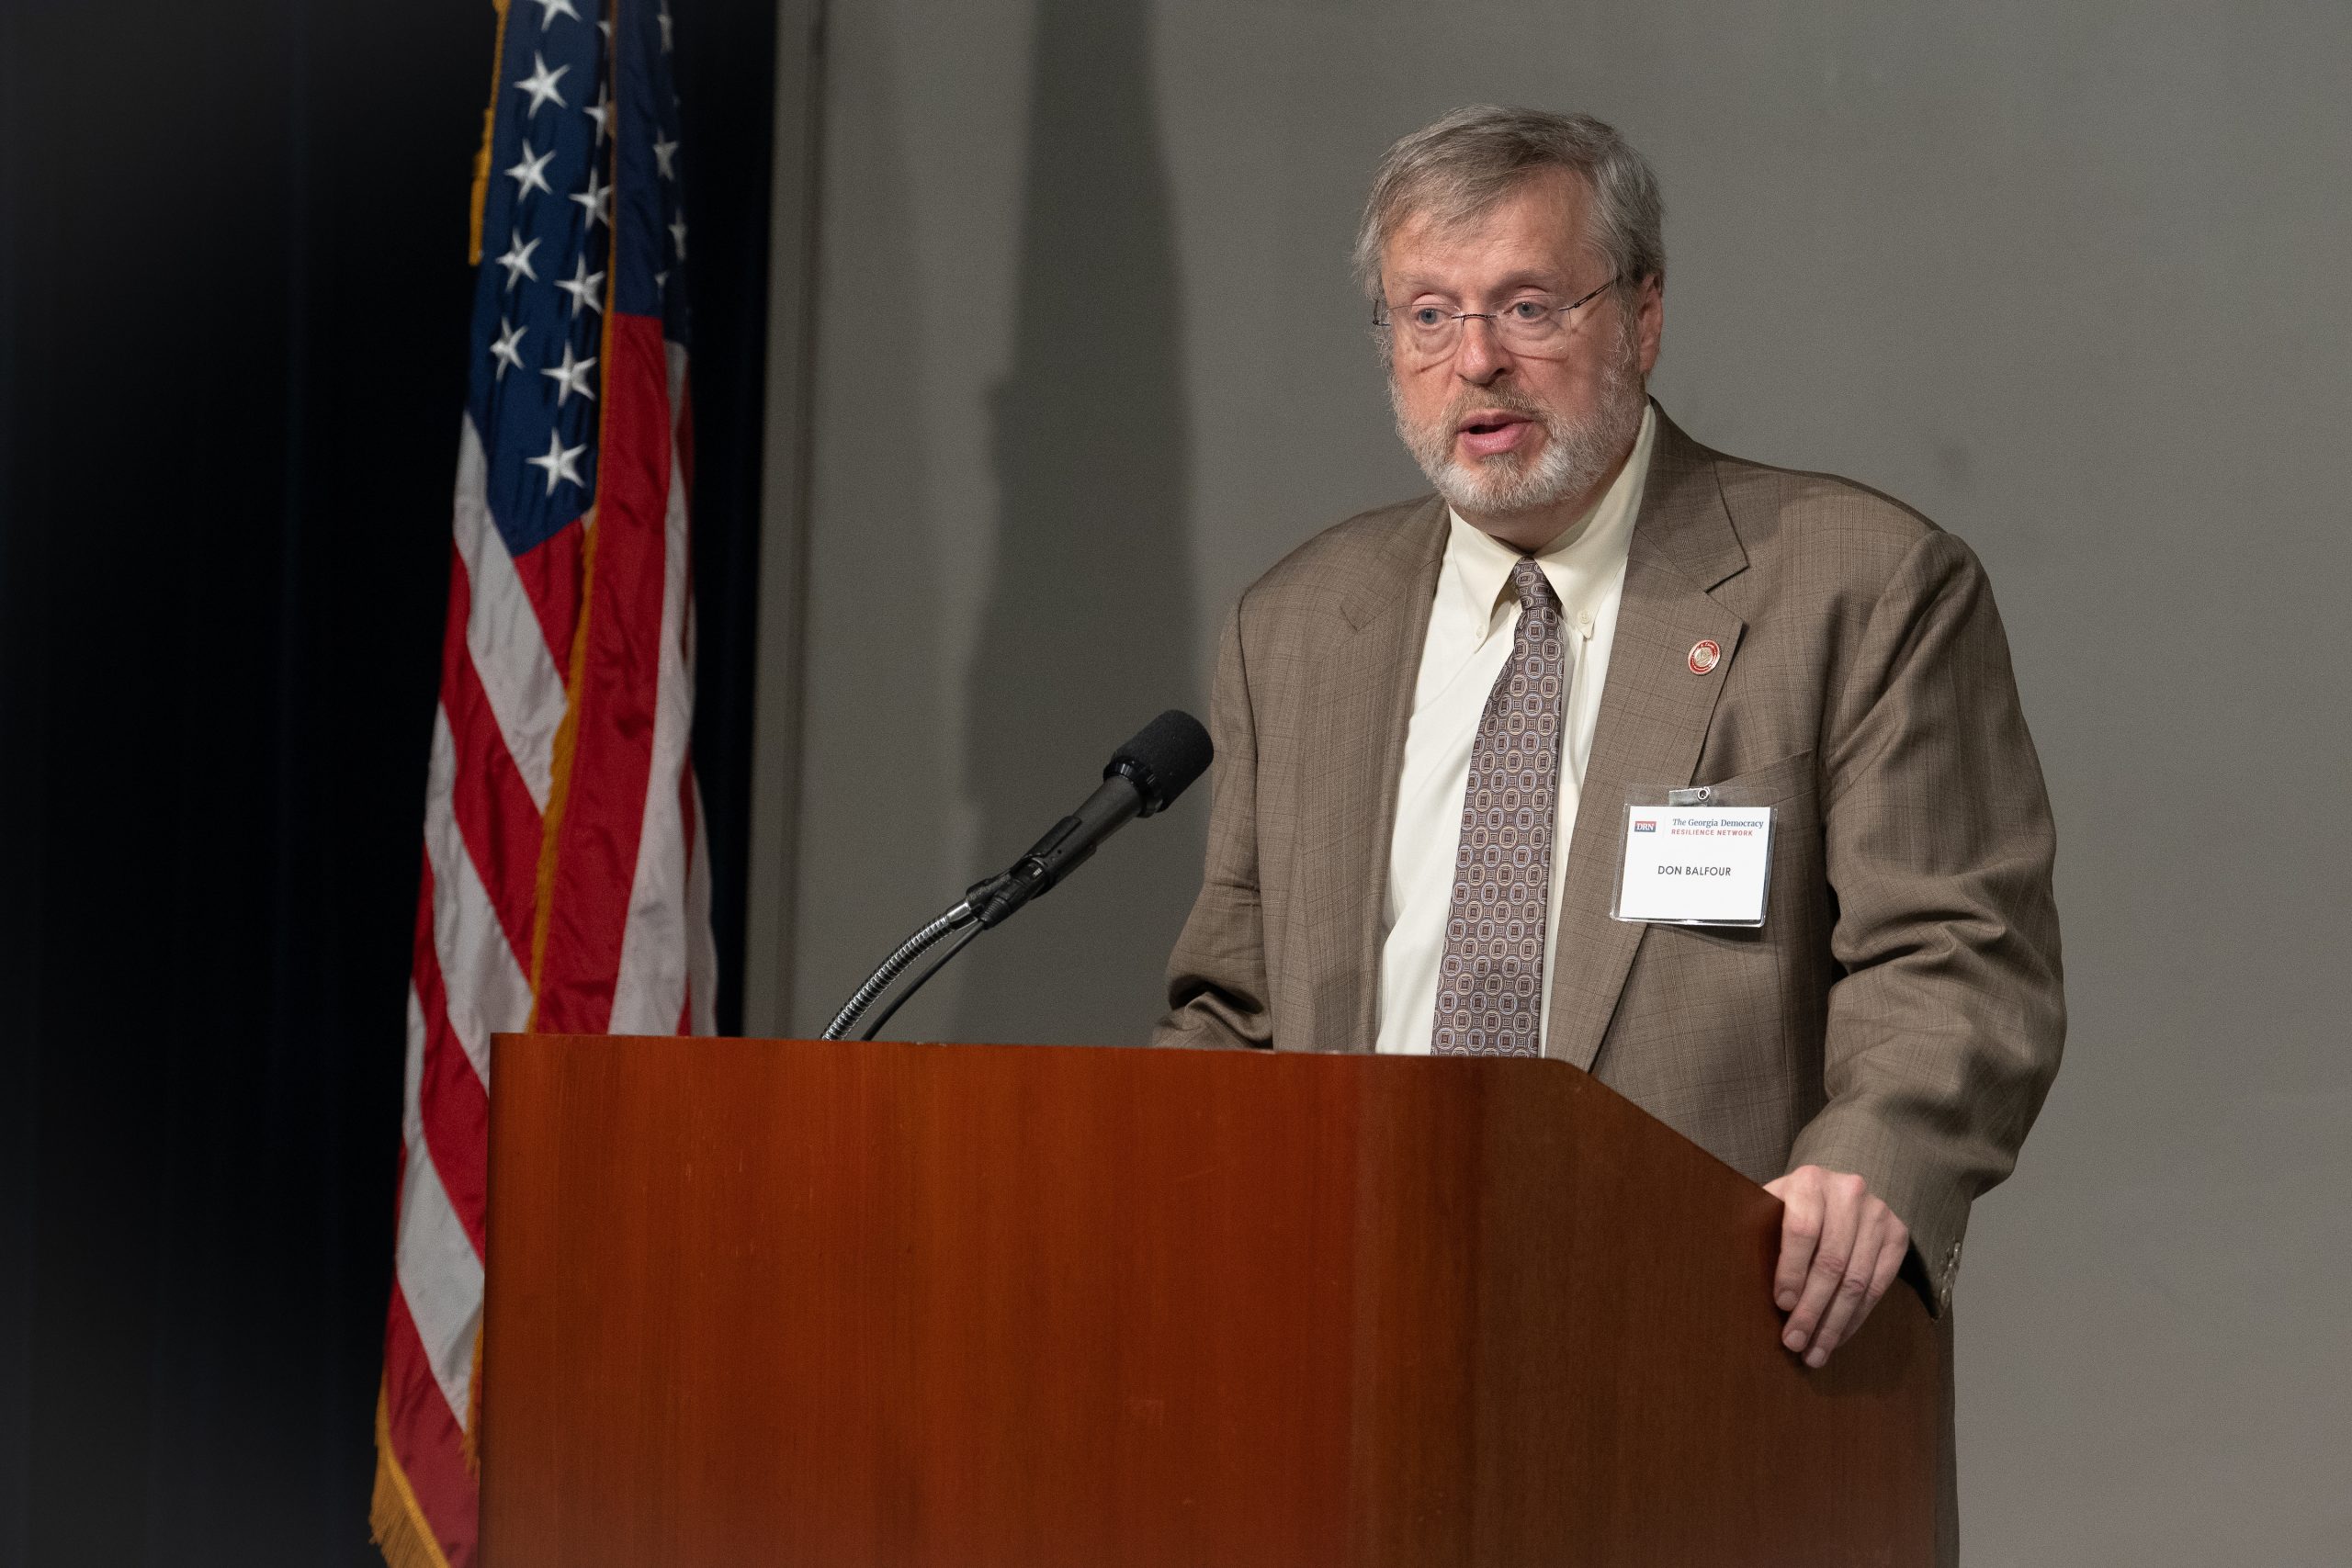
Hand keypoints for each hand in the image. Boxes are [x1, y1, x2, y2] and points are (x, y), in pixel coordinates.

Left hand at [1762, 1165, 1907, 1367]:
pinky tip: (1837, 1337)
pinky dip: (1855, 1318)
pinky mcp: (1897, 1235)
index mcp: (1809, 1181)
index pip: (1803, 1230)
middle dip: (1811, 1309)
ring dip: (1834, 1324)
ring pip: (1857, 1281)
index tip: (1781, 1304)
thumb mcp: (1768, 1208)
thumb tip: (1731, 1276)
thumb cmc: (1788, 1208)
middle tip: (1794, 1342)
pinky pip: (1878, 1287)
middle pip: (1832, 1262)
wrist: (1834, 1191)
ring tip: (1814, 1353)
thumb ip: (1756, 1232)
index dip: (1792, 1270)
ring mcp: (1878, 1213)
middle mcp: (1849, 1191)